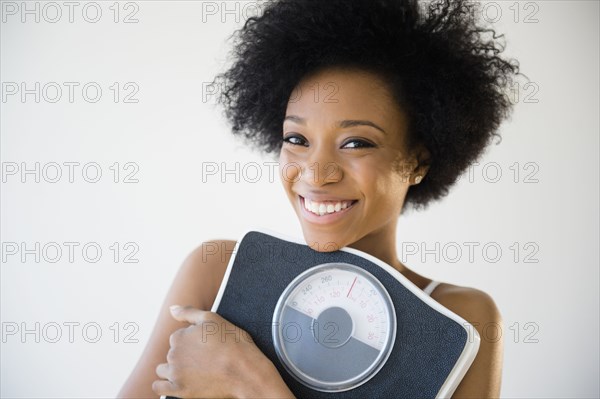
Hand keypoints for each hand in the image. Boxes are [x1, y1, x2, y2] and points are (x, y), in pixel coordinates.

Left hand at [152, 305, 294, 398]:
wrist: (245, 370)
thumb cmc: (233, 343)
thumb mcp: (212, 319)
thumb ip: (188, 312)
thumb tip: (172, 309)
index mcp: (179, 336)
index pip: (179, 338)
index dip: (193, 342)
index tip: (206, 347)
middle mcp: (173, 354)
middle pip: (173, 354)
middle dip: (185, 356)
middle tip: (205, 359)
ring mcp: (175, 373)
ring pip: (164, 370)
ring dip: (174, 370)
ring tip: (194, 372)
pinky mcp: (180, 390)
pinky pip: (159, 388)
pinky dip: (164, 386)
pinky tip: (176, 383)